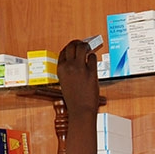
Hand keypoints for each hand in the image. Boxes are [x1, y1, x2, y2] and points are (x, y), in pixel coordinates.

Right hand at [57, 39, 99, 153]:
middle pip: (72, 46)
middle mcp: (69, 66)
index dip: (69, 48)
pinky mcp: (91, 71)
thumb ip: (68, 72)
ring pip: (82, 47)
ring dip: (86, 46)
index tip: (74, 47)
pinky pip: (92, 57)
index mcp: (60, 69)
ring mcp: (80, 68)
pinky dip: (93, 57)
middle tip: (83, 44)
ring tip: (89, 48)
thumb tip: (75, 62)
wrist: (81, 110)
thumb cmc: (74, 100)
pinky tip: (93, 59)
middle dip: (78, 43)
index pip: (63, 52)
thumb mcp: (65, 83)